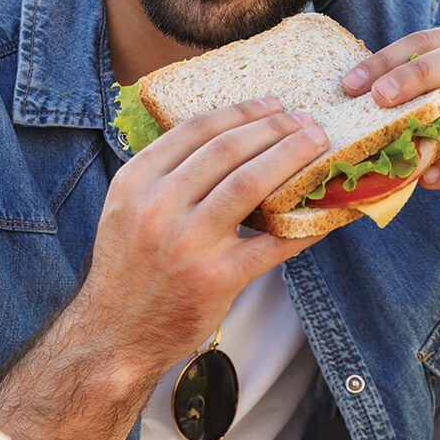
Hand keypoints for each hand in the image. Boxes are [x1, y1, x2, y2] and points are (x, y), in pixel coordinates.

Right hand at [78, 97, 331, 372]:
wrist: (114, 334)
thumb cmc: (129, 269)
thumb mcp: (126, 210)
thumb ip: (163, 176)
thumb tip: (227, 141)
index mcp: (136, 181)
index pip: (196, 130)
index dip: (241, 112)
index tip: (272, 105)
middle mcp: (158, 206)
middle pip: (228, 149)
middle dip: (275, 128)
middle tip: (305, 121)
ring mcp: (187, 242)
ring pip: (251, 183)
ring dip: (292, 157)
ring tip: (317, 145)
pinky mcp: (215, 278)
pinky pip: (272, 243)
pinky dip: (304, 224)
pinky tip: (325, 212)